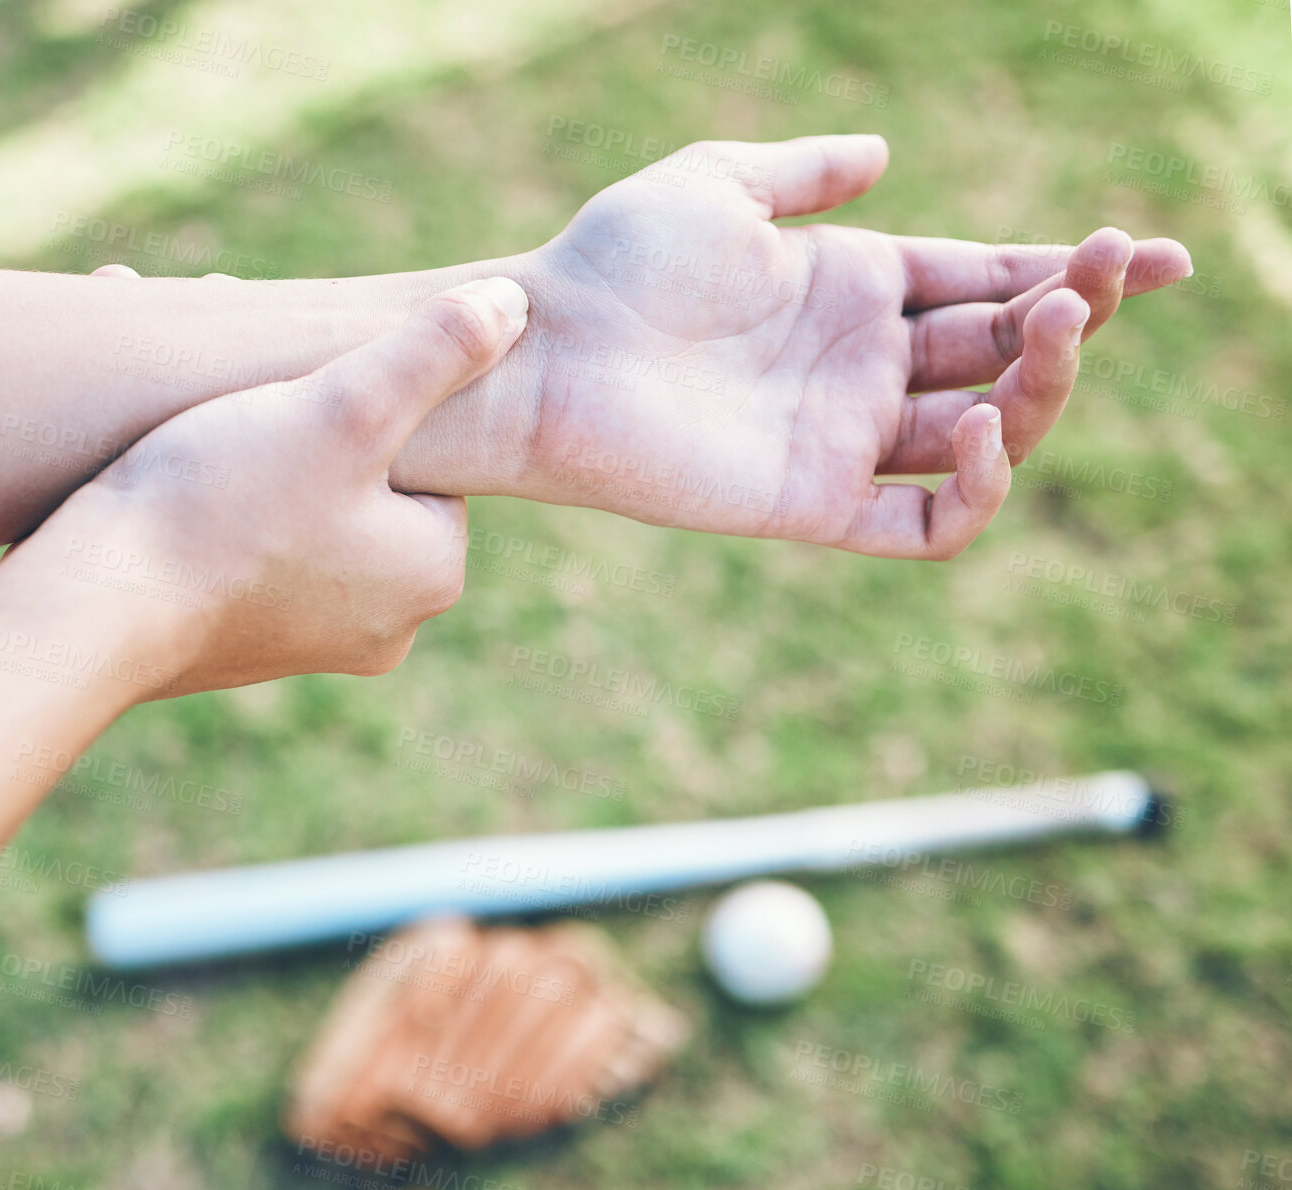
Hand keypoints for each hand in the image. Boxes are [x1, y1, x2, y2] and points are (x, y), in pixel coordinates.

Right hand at [2, 277, 528, 696]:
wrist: (90, 612)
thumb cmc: (222, 505)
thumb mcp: (342, 409)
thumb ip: (433, 353)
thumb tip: (514, 304)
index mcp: (431, 572)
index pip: (421, 454)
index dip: (359, 393)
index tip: (296, 366)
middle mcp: (384, 625)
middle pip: (354, 476)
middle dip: (294, 406)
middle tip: (233, 367)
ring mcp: (309, 643)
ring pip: (292, 503)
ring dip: (240, 436)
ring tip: (182, 388)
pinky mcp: (238, 648)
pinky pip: (239, 545)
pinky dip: (206, 494)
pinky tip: (148, 453)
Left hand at [483, 135, 1189, 557]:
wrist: (546, 348)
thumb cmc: (615, 261)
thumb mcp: (718, 184)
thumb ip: (803, 173)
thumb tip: (885, 153)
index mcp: (853, 286)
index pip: (988, 280)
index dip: (1073, 269)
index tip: (1154, 253)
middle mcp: (861, 365)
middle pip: (1005, 350)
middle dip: (1072, 315)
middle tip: (1096, 279)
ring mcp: (842, 437)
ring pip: (986, 436)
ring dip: (1039, 389)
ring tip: (1048, 326)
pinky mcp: (812, 504)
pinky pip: (923, 526)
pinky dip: (973, 492)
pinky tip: (975, 427)